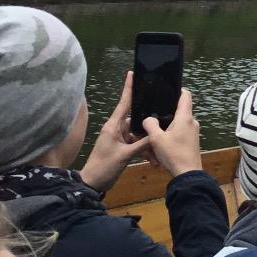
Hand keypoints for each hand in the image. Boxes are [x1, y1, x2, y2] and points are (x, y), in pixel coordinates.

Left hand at [78, 72, 151, 192]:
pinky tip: (153, 160)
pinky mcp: (122, 148)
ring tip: (156, 155)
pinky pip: (137, 144)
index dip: (128, 88)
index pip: (123, 103)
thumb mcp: (125, 155)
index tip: (132, 73)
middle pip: (137, 121)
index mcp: (113, 126)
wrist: (93, 183)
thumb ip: (142, 143)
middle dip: (149, 128)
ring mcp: (120, 138)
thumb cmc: (104, 166)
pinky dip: (144, 151)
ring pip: (139, 135)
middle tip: (163, 128)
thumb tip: (156, 132)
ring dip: (148, 144)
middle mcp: (117, 129)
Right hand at [142, 89, 203, 178]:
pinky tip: (160, 144)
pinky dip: (170, 136)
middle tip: (152, 116)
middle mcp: (192, 122)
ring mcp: (193, 132)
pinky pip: (180, 134)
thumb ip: (150, 124)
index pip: (185, 95)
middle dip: (166, 113)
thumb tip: (149, 118)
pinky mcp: (192, 141)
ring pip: (178, 124)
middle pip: (179, 110)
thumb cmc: (173, 154)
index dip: (177, 90)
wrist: (187, 174)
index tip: (166, 90)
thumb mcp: (156, 139)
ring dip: (167, 128)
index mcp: (185, 117)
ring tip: (153, 134)